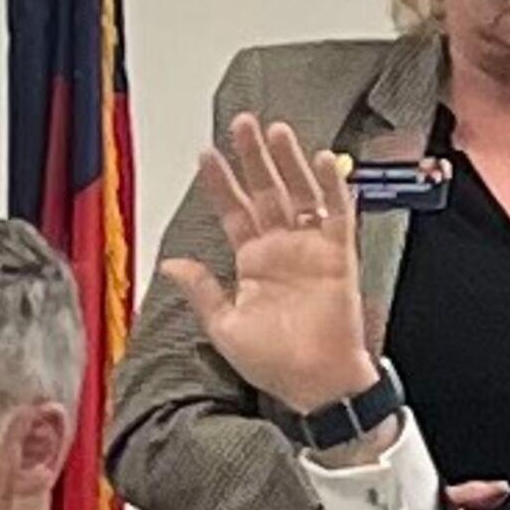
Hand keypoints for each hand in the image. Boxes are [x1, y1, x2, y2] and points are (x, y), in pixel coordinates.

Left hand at [157, 117, 388, 419]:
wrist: (316, 385)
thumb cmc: (274, 363)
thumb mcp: (224, 326)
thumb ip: (202, 290)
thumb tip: (170, 263)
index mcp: (253, 263)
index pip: (234, 211)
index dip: (220, 183)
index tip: (206, 155)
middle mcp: (281, 250)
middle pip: (266, 191)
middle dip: (253, 158)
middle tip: (242, 125)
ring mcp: (311, 250)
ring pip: (300, 194)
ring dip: (288, 163)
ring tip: (276, 131)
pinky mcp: (339, 257)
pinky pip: (337, 215)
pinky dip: (332, 188)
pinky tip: (322, 161)